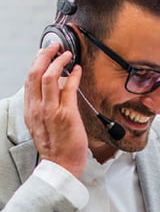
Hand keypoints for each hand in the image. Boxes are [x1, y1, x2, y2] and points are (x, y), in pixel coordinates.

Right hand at [24, 44, 87, 177]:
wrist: (60, 165)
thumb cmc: (56, 148)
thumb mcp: (42, 126)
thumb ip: (44, 108)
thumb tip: (55, 91)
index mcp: (30, 110)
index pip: (29, 79)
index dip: (37, 63)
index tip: (44, 54)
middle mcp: (38, 108)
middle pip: (35, 73)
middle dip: (45, 55)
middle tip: (54, 47)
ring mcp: (51, 111)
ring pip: (49, 77)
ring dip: (59, 62)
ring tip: (67, 55)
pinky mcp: (66, 115)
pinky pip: (68, 89)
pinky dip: (74, 76)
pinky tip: (78, 71)